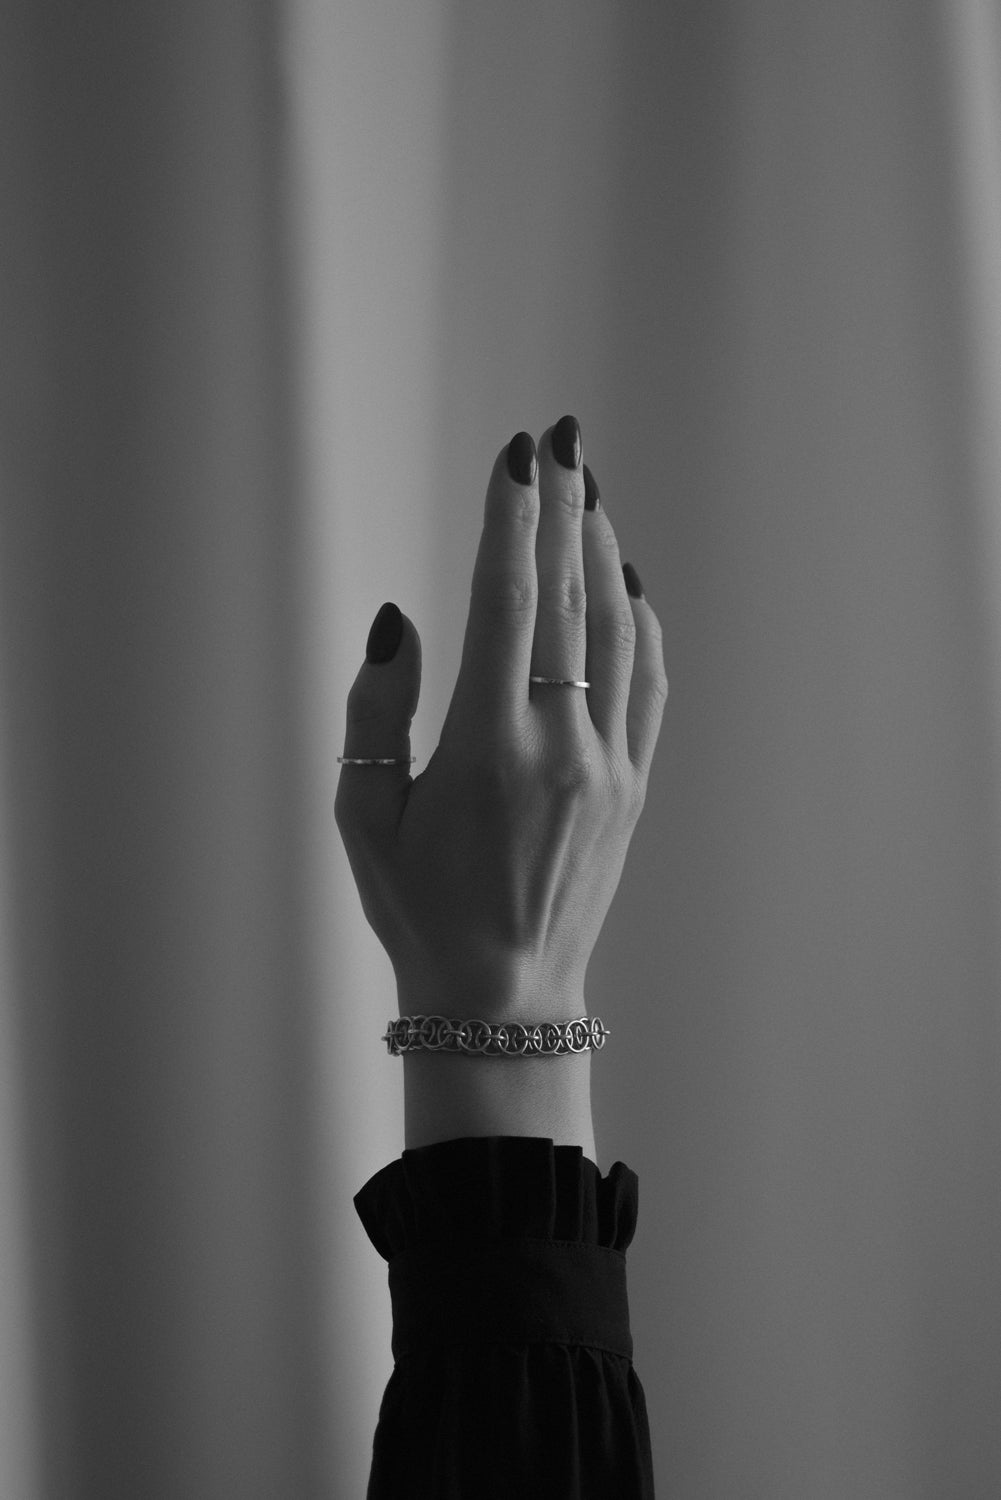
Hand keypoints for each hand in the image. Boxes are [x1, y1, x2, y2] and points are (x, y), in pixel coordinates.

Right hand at [335, 417, 667, 1020]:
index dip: (513, 520)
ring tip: (590, 491)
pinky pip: (647, 684)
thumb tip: (402, 620)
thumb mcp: (363, 814)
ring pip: (616, 633)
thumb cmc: (417, 906)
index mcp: (487, 749)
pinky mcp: (634, 788)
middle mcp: (559, 747)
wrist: (504, 993)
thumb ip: (378, 710)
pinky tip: (628, 584)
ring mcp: (608, 767)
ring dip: (603, 554)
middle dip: (565, 509)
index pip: (506, 603)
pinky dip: (641, 624)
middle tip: (563, 437)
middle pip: (569, 599)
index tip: (519, 456)